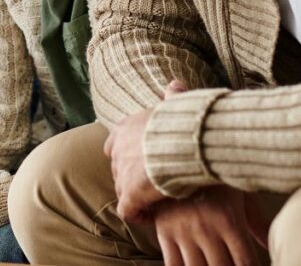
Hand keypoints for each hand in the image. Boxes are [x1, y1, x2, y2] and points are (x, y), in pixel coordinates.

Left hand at [105, 79, 188, 222]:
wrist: (185, 139)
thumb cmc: (187, 120)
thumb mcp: (177, 103)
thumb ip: (173, 97)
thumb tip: (175, 85)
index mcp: (127, 127)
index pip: (113, 143)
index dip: (125, 154)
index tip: (141, 162)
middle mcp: (119, 148)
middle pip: (117, 168)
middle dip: (131, 177)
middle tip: (151, 186)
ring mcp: (123, 171)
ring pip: (121, 189)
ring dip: (135, 196)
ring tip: (153, 202)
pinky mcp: (131, 193)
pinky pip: (127, 211)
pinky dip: (137, 215)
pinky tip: (150, 217)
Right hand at [152, 186, 262, 265]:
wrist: (176, 153)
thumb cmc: (213, 175)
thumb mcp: (239, 193)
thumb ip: (257, 221)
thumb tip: (271, 244)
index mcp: (228, 218)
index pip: (245, 263)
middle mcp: (205, 227)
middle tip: (229, 263)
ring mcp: (182, 231)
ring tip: (213, 263)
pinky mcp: (163, 231)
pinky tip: (193, 265)